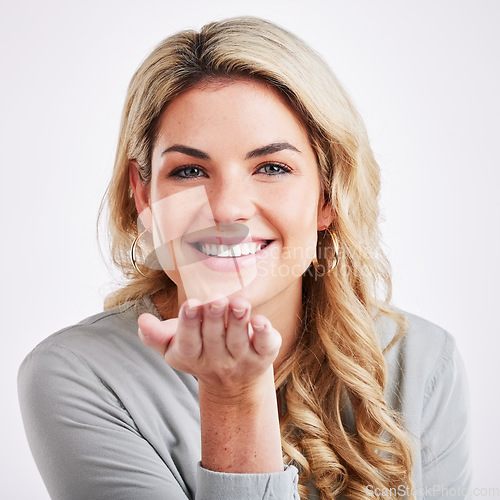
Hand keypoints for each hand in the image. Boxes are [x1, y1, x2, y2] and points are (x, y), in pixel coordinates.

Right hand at [137, 297, 281, 393]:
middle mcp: (216, 360)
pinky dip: (264, 333)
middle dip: (213, 317)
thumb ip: (156, 335)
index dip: (189, 324)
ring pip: (238, 341)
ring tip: (239, 303)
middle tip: (216, 299)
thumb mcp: (173, 345)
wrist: (232, 381)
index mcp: (190, 356)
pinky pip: (265, 346)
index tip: (191, 304)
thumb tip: (141, 322)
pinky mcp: (263, 355)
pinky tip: (260, 321)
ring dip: (238, 321)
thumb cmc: (198, 348)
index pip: (187, 342)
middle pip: (213, 338)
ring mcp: (241, 360)